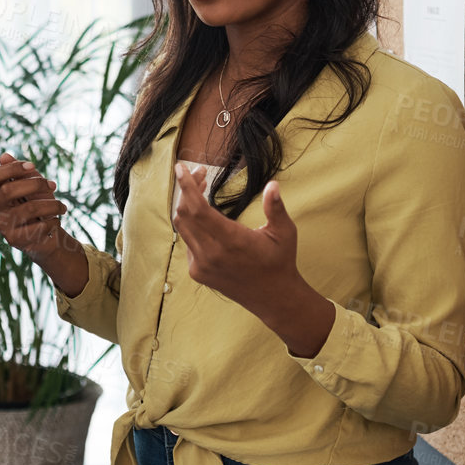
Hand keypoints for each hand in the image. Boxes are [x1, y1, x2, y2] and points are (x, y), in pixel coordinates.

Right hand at [0, 154, 69, 255]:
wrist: (47, 236)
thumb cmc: (38, 206)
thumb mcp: (33, 185)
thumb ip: (22, 172)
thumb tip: (4, 156)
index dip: (12, 168)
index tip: (32, 165)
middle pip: (8, 190)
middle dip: (35, 184)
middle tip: (52, 185)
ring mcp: (2, 226)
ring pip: (29, 208)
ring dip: (52, 205)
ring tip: (61, 207)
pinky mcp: (14, 239)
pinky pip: (37, 226)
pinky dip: (52, 221)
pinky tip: (55, 222)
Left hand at [172, 166, 333, 356]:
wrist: (273, 297)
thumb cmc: (280, 261)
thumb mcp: (284, 232)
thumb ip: (276, 207)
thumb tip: (273, 184)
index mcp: (231, 241)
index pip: (197, 208)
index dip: (186, 186)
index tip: (180, 167)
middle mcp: (211, 254)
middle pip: (184, 214)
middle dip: (187, 189)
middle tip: (201, 173)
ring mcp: (201, 265)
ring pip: (182, 227)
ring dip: (186, 205)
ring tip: (200, 189)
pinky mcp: (198, 273)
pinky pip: (187, 242)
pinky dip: (191, 224)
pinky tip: (205, 216)